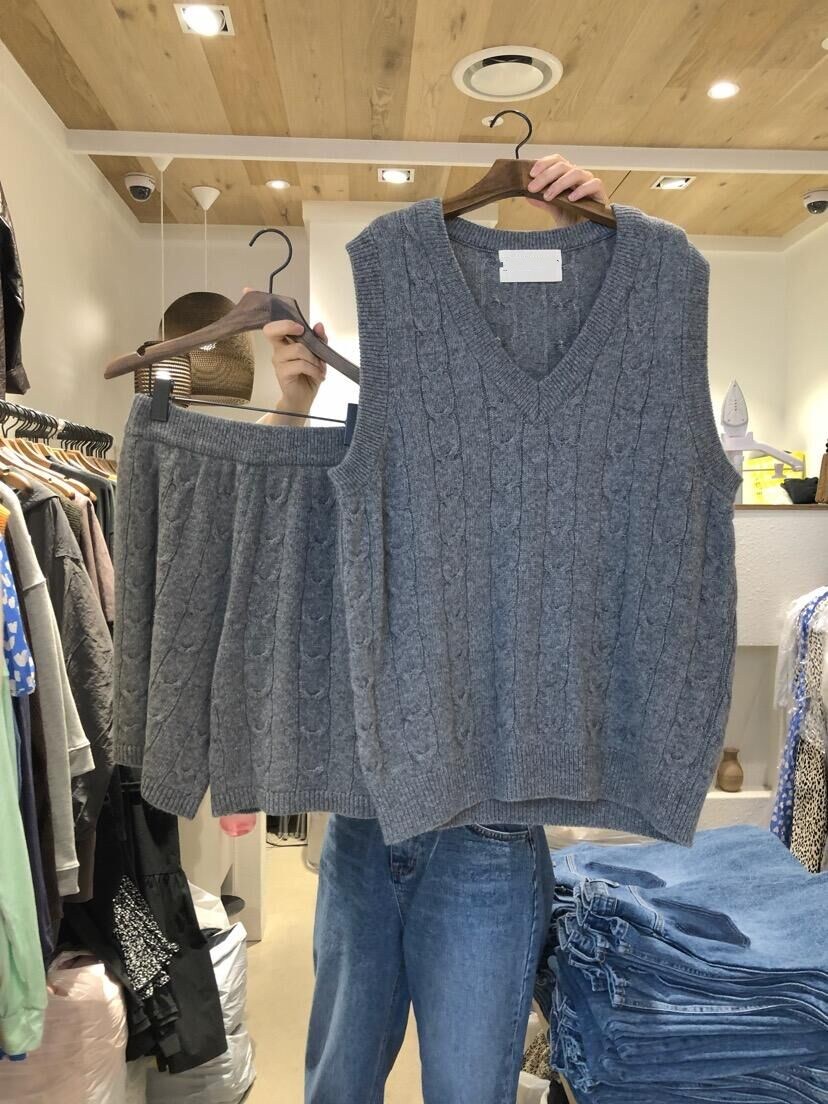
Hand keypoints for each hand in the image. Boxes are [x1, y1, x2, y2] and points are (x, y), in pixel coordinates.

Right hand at [253, 282, 327, 424]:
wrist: (304, 399)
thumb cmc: (308, 375)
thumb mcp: (318, 355)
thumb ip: (319, 340)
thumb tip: (319, 325)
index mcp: (284, 341)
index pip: (271, 321)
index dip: (259, 307)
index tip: (248, 289)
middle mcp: (278, 349)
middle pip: (272, 330)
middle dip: (288, 326)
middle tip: (303, 331)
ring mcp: (278, 361)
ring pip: (297, 349)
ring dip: (314, 358)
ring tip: (319, 367)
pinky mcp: (282, 374)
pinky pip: (300, 364)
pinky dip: (314, 369)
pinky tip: (318, 375)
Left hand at [526, 155, 608, 225]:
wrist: (585, 235)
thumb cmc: (572, 219)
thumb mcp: (554, 210)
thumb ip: (543, 202)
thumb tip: (528, 196)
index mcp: (566, 176)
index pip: (556, 161)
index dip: (544, 163)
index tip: (531, 174)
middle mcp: (577, 177)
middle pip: (563, 166)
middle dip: (546, 176)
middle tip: (533, 188)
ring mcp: (589, 183)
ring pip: (576, 173)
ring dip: (559, 183)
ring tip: (548, 196)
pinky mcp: (600, 193)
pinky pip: (593, 184)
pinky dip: (581, 190)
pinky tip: (571, 199)